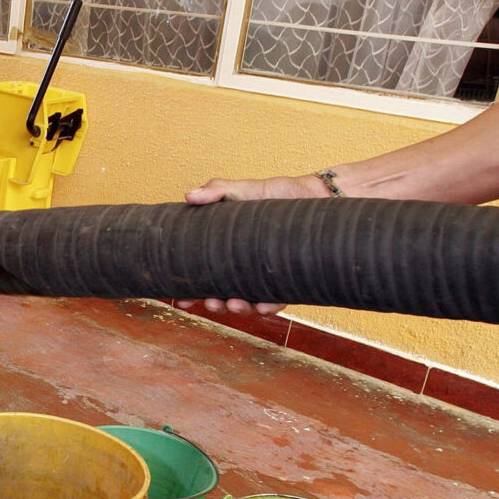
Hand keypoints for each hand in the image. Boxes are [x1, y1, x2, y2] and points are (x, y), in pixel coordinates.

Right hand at [177, 175, 318, 315]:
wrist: (319, 195)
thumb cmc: (280, 193)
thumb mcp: (244, 189)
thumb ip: (217, 191)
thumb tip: (189, 196)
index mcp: (228, 251)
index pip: (204, 274)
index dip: (190, 290)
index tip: (179, 299)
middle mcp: (244, 267)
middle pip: (222, 294)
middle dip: (213, 304)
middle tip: (209, 302)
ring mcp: (265, 275)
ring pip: (248, 303)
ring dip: (238, 309)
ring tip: (234, 304)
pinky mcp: (289, 280)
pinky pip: (277, 301)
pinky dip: (269, 307)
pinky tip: (263, 305)